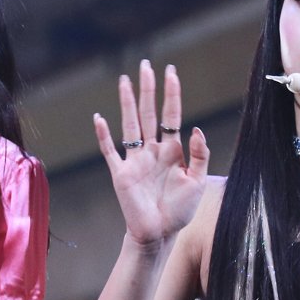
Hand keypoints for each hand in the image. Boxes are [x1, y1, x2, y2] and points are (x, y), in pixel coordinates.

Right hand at [93, 60, 209, 245]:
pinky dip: (103, 136)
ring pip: (129, 125)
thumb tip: (195, 128)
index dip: (171, 94)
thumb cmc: (180, 210)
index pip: (171, 115)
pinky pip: (110, 151)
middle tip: (146, 65)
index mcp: (172, 151)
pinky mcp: (120, 173)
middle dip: (148, 90)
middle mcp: (152, 150)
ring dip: (127, 103)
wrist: (159, 234)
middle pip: (148, 113)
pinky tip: (99, 118)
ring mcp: (135, 160)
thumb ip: (200, 155)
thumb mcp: (199, 182)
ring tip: (125, 81)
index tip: (171, 72)